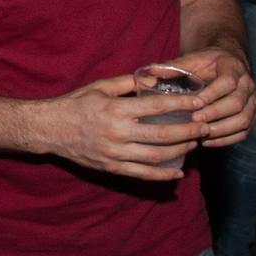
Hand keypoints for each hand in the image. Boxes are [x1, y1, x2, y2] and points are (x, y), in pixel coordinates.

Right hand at [42, 74, 212, 180]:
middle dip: (189, 131)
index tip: (199, 103)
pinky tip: (177, 171)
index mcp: (115, 109)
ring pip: (156, 156)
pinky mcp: (111, 168)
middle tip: (206, 126)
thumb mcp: (99, 87)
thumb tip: (154, 80)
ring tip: (195, 143)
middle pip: (163, 135)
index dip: (182, 106)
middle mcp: (117, 133)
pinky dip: (162, 174)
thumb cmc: (75, 104)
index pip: (157, 108)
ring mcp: (114, 153)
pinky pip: (142, 174)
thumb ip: (127, 83)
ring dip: (180, 151)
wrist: (49, 129)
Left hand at [165, 47, 255, 147]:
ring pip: (243, 119)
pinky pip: (244, 130)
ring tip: (200, 135)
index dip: (212, 95)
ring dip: (221, 129)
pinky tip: (208, 142)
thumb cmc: (203, 63)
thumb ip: (171, 68)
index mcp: (232, 66)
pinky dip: (227, 139)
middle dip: (215, 114)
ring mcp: (253, 100)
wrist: (225, 62)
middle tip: (194, 122)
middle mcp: (247, 83)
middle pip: (237, 103)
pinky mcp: (252, 114)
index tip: (194, 104)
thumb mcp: (189, 60)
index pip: (227, 82)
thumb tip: (145, 78)